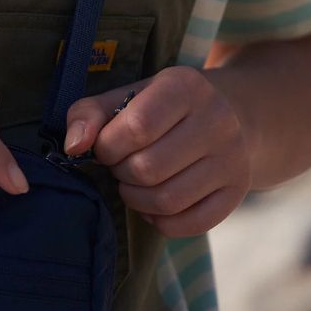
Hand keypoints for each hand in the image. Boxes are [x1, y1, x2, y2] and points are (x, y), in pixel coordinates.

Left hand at [63, 67, 252, 236]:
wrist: (231, 114)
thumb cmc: (164, 107)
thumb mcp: (128, 96)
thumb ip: (90, 113)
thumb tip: (72, 146)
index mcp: (186, 87)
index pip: (137, 127)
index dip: (108, 146)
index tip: (106, 146)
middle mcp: (217, 121)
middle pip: (148, 169)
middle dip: (121, 173)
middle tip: (121, 165)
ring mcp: (232, 158)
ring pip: (167, 200)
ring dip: (136, 199)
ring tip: (134, 184)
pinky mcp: (237, 191)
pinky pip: (188, 224)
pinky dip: (160, 221)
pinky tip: (155, 203)